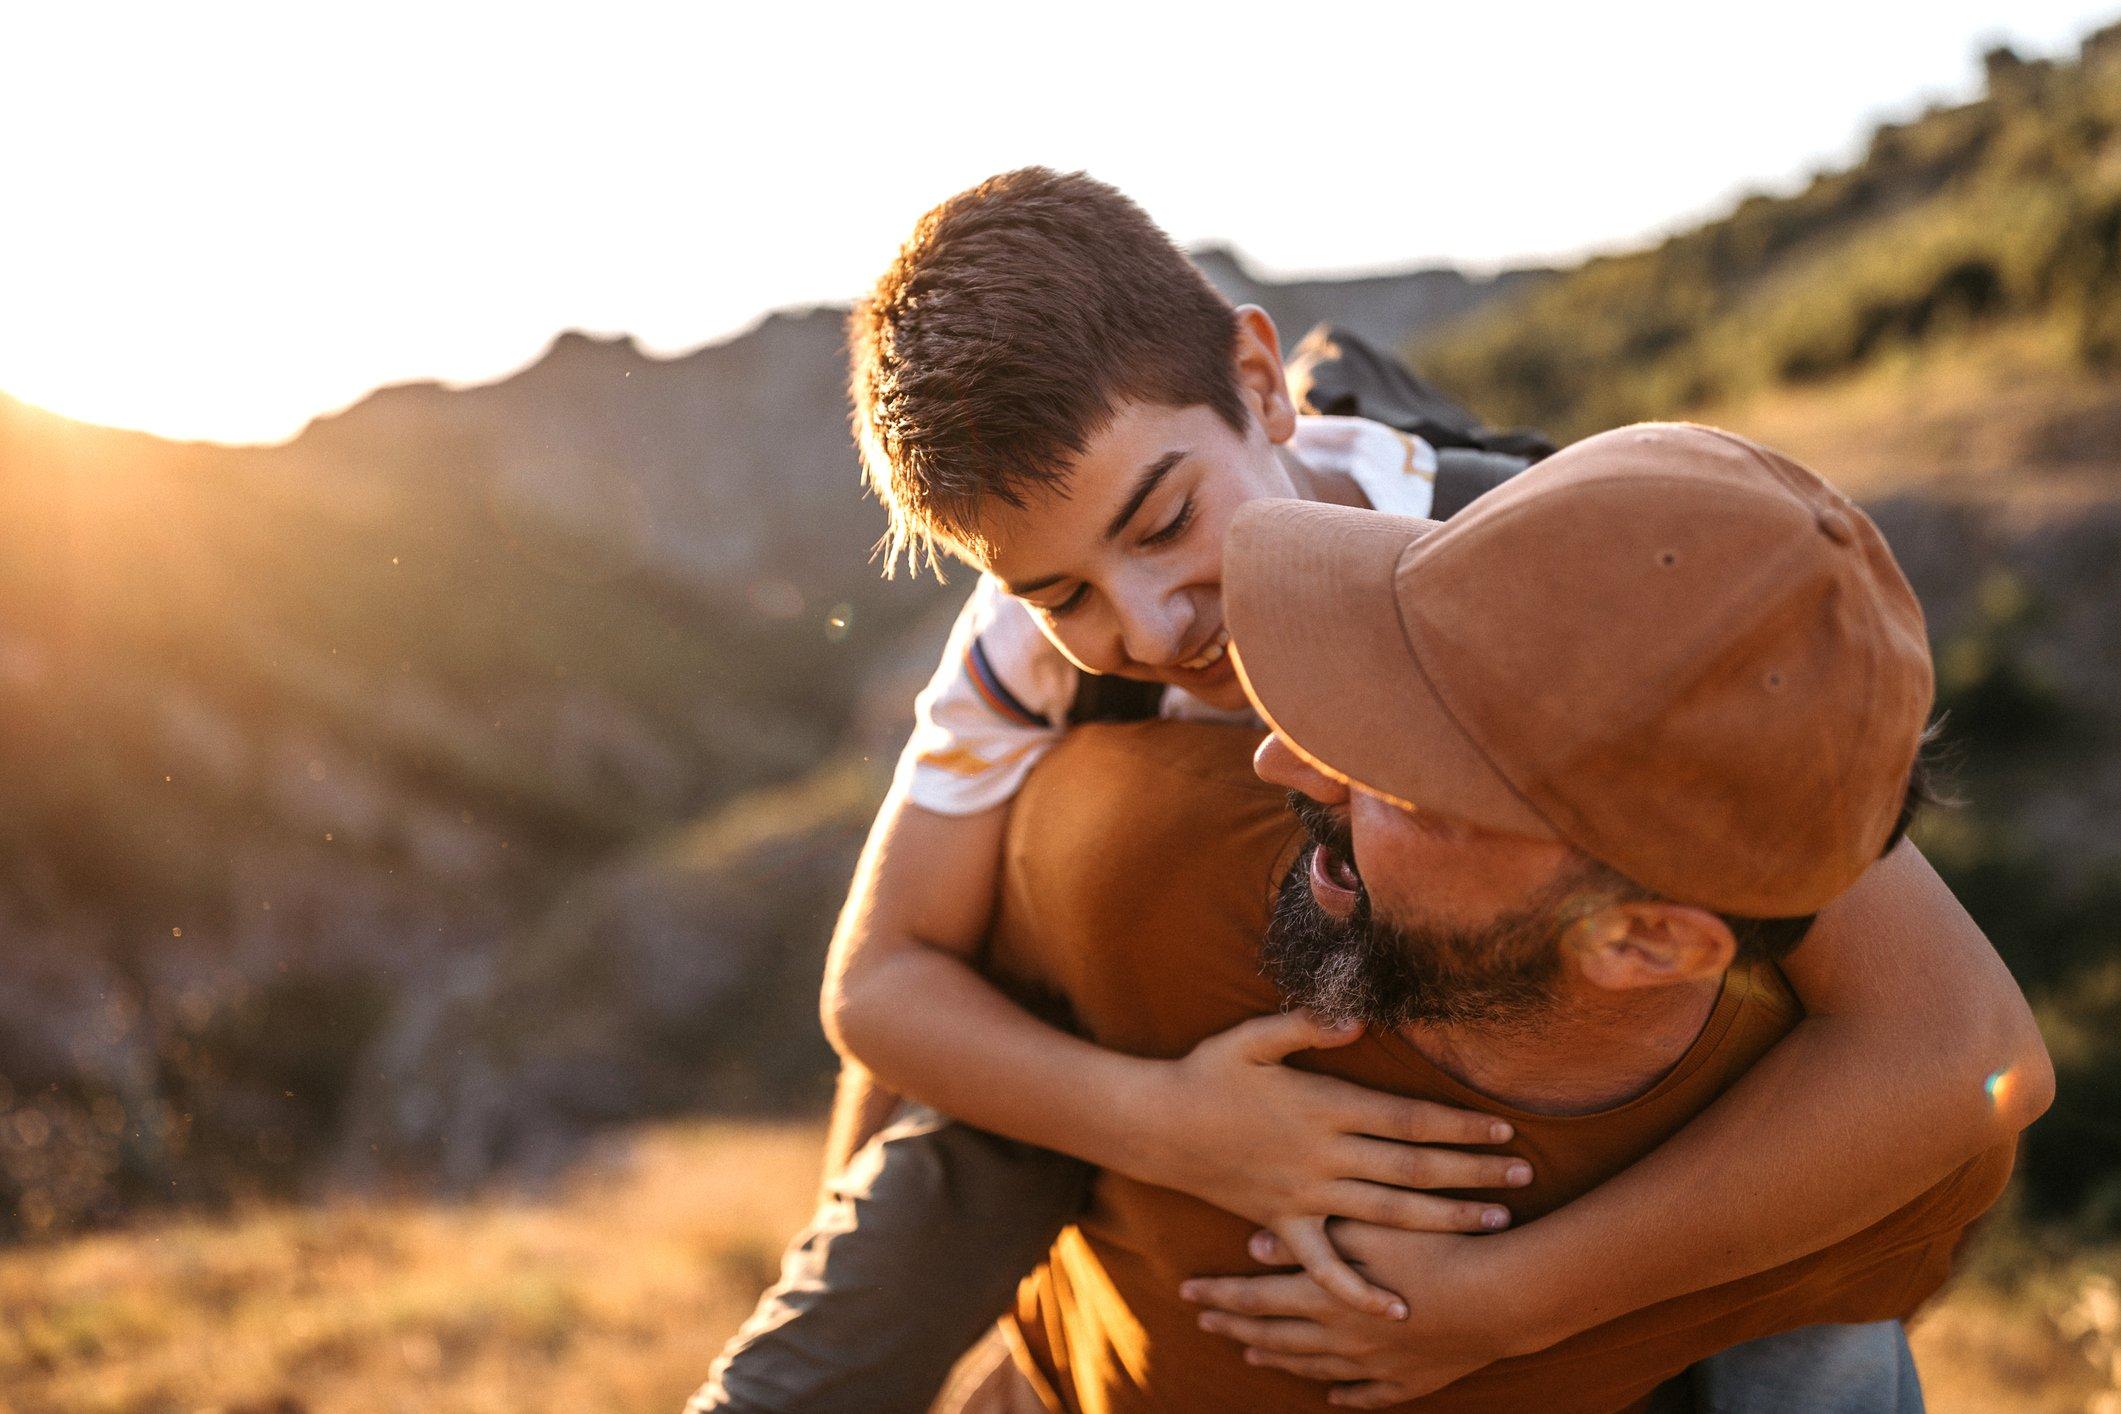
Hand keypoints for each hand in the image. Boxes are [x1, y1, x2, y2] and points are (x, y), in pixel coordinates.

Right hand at [1129, 1011, 1529, 1319]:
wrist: (1155, 1126)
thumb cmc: (1207, 1073)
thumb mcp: (1251, 1037)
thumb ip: (1307, 1024)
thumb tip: (1359, 1020)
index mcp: (1323, 1106)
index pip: (1408, 1119)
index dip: (1458, 1126)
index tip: (1504, 1129)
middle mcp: (1322, 1156)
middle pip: (1412, 1168)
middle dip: (1472, 1173)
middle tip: (1525, 1176)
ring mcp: (1304, 1196)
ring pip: (1386, 1214)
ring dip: (1443, 1220)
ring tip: (1493, 1221)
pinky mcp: (1282, 1225)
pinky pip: (1324, 1266)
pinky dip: (1360, 1290)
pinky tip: (1396, 1308)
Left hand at [1182, 1224, 1547, 1407]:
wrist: (1503, 1299)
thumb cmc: (1438, 1250)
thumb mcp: (1372, 1228)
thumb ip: (1313, 1235)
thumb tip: (1254, 1242)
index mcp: (1327, 1297)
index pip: (1256, 1298)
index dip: (1220, 1294)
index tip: (1187, 1291)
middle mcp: (1342, 1338)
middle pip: (1275, 1336)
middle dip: (1235, 1327)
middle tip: (1205, 1322)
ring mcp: (1375, 1366)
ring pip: (1312, 1367)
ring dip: (1278, 1359)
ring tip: (1251, 1354)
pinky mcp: (1411, 1380)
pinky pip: (1368, 1395)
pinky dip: (1344, 1394)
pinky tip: (1332, 1394)